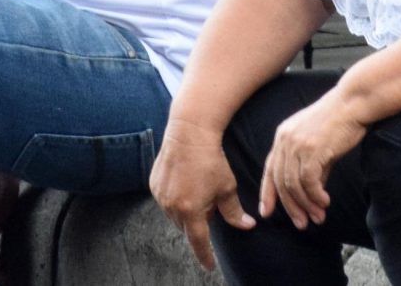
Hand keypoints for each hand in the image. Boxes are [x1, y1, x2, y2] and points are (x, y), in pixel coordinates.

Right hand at [153, 117, 247, 270]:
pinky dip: (176, 199)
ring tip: (197, 188)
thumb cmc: (211, 159)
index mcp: (191, 210)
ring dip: (187, 211)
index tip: (209, 266)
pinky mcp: (153, 185)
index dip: (205, 256)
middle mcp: (171, 206)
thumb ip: (234, 212)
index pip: (198, 242)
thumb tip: (247, 225)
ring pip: (176, 216)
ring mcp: (160, 196)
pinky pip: (166, 202)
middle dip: (199, 221)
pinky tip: (186, 182)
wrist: (189, 133)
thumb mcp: (227, 187)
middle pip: (187, 227)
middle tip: (210, 200)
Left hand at [258, 86, 364, 229]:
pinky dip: (315, 196)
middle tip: (302, 224)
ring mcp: (297, 144)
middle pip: (280, 181)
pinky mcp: (312, 148)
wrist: (352, 103)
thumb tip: (312, 195)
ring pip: (293, 184)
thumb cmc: (339, 123)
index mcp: (282, 136)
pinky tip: (325, 202)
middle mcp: (285, 140)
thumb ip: (312, 168)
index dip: (267, 193)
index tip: (266, 212)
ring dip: (306, 205)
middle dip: (290, 207)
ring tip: (318, 217)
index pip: (269, 170)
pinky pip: (308, 181)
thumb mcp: (318, 146)